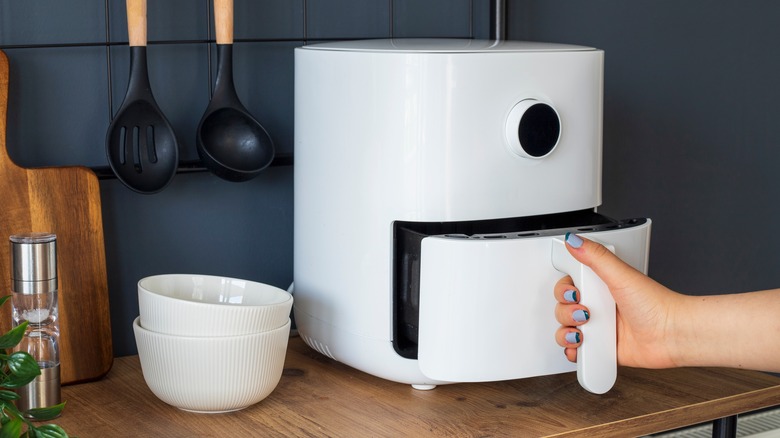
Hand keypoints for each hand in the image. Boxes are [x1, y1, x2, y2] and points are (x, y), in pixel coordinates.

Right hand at [553, 233, 680, 368]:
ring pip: (566, 329)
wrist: (673, 335)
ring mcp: (600, 328)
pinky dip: (573, 350)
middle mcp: (598, 306)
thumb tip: (573, 239)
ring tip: (583, 332)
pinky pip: (578, 351)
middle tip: (584, 312)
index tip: (574, 292)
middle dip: (566, 312)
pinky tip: (581, 346)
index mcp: (601, 285)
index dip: (564, 290)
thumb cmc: (656, 305)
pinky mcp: (602, 348)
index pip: (568, 285)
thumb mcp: (621, 275)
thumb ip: (595, 256)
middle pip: (563, 308)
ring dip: (567, 332)